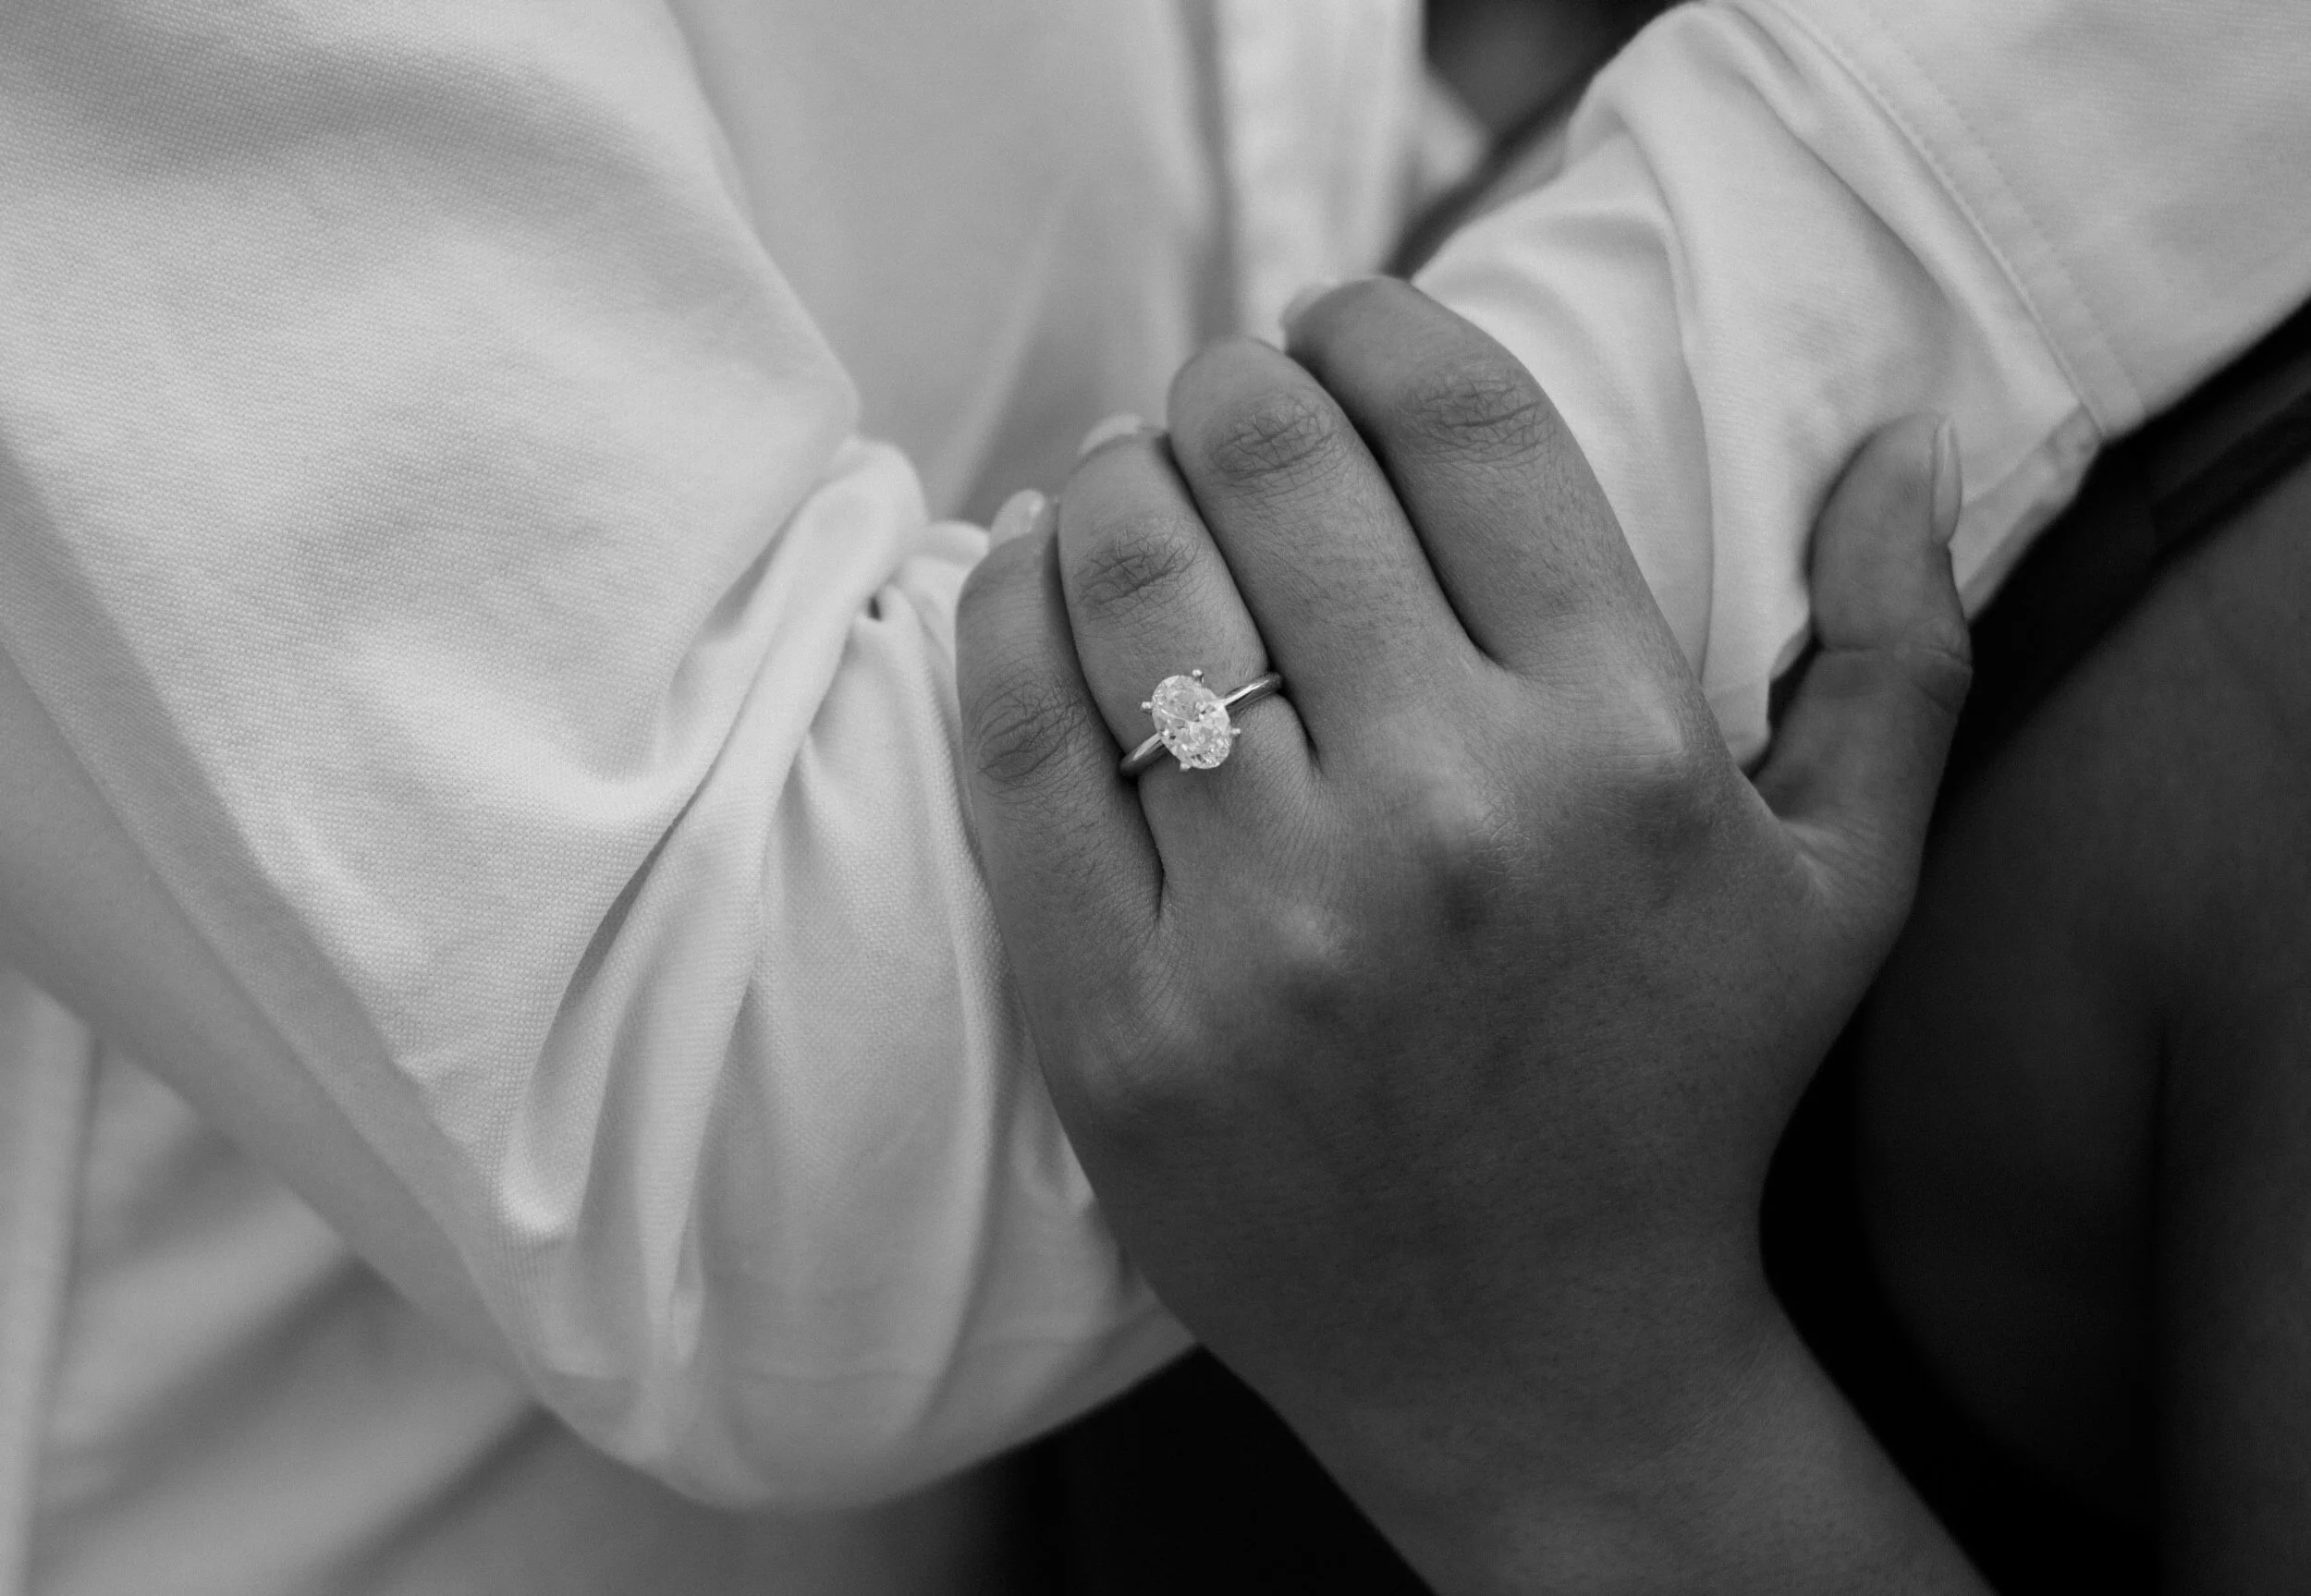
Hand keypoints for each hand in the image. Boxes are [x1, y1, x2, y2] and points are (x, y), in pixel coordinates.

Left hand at [958, 279, 1979, 1589]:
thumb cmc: (1685, 1100)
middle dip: (1235, 383)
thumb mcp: (1844, 887)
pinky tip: (1028, 570)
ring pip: (1130, 575)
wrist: (1540, 1365)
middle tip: (1224, 394)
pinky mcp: (1122, 1026)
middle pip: (1276, 468)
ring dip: (1111, 472)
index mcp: (1621, 750)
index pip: (1461, 426)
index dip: (1378, 324)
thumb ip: (1898, 651)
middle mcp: (1447, 821)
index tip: (1339, 321)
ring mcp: (1270, 933)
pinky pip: (1016, 744)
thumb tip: (1894, 434)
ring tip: (1127, 469)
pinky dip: (1002, 612)